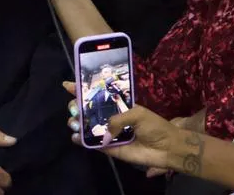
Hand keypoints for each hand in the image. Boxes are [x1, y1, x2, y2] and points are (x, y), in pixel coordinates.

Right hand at [66, 82, 190, 174]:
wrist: (167, 147)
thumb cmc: (155, 126)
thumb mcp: (138, 114)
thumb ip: (118, 118)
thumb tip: (104, 131)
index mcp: (117, 106)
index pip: (97, 95)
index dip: (82, 89)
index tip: (67, 85)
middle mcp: (110, 118)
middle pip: (87, 110)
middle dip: (77, 107)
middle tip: (75, 108)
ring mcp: (108, 133)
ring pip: (86, 127)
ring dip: (77, 123)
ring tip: (74, 122)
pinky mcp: (109, 148)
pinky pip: (93, 144)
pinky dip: (82, 141)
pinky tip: (76, 137)